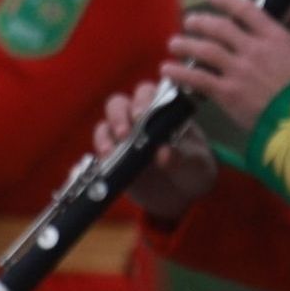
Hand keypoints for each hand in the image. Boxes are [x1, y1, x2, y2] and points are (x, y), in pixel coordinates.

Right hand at [93, 82, 217, 222]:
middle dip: (119, 114)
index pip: (149, 93)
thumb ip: (182, 158)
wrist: (183, 197)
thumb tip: (164, 152)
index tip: (142, 115)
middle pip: (119, 103)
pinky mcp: (112, 159)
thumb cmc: (194, 170)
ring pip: (104, 125)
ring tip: (111, 151)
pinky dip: (94, 156)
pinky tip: (100, 164)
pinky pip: (96, 153)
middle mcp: (140, 120)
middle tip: (126, 133)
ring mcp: (124, 139)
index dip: (143, 99)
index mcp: (165, 112)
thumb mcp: (195, 165)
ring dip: (104, 135)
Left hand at [162, 0, 289, 129]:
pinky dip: (180, 73)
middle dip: (201, 22)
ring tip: (175, 44)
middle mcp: (254, 49)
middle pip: (220, 28)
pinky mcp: (228, 92)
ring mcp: (239, 70)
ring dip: (186, 45)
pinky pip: (198, 79)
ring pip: (205, 50)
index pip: (246, 10)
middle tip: (189, 21)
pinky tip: (168, 69)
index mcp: (275, 38)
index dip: (226, 0)